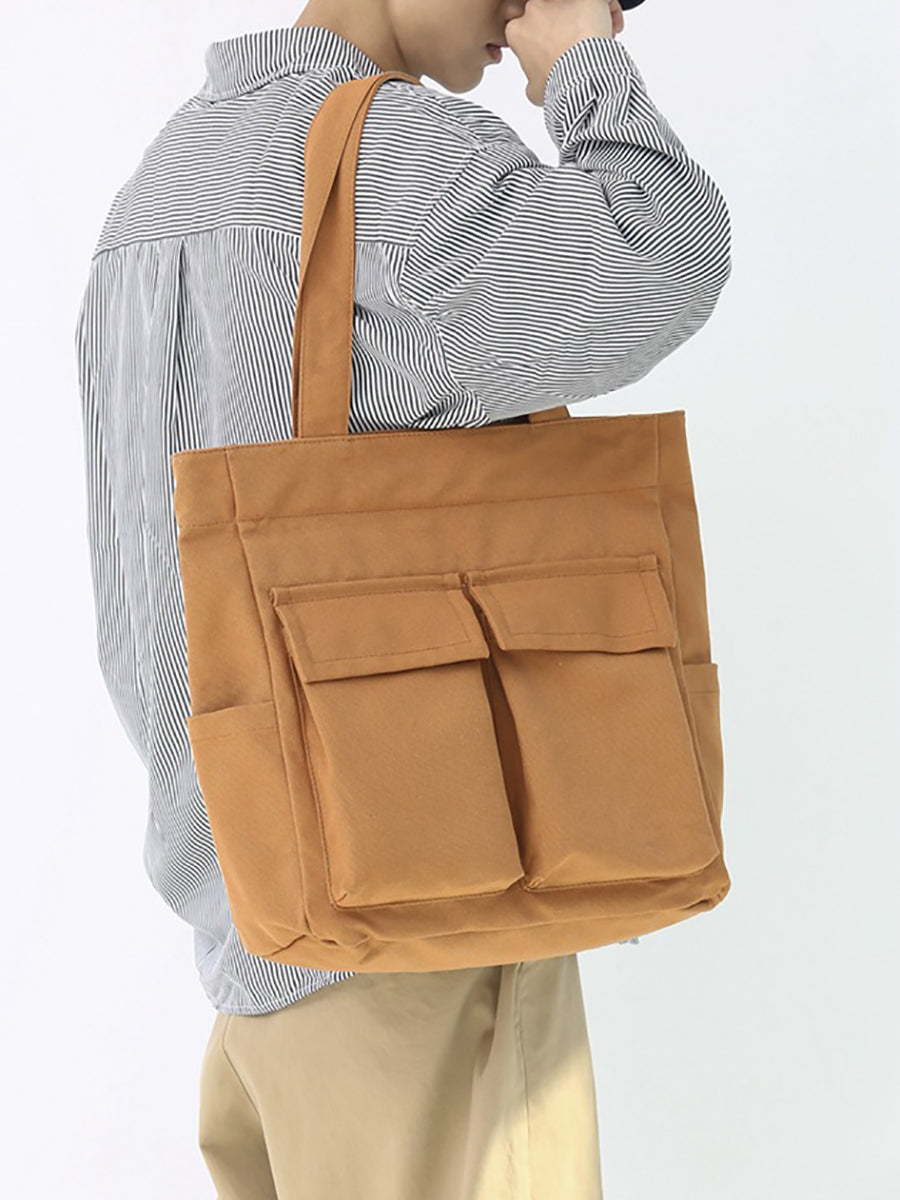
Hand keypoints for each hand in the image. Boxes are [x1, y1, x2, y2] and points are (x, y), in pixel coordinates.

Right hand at [505, 0, 623, 106]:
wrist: (581, 79)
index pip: (525, 30)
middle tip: (575, 45)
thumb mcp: (534, 92)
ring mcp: (560, 1)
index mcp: (518, 31)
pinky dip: (608, 10)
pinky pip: (600, 1)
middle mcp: (535, 10)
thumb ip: (532, 79)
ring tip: (598, 37)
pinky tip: (613, 28)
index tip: (551, 54)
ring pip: (573, 4)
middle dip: (561, 25)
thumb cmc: (558, 84)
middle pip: (548, 13)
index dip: (539, 42)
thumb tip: (536, 83)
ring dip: (584, 17)